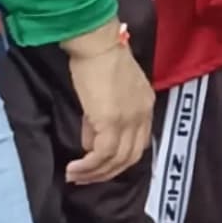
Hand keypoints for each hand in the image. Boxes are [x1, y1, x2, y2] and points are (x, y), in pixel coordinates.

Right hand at [59, 20, 153, 185]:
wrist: (98, 44)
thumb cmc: (99, 61)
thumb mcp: (107, 92)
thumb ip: (101, 119)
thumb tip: (89, 142)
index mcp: (146, 106)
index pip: (138, 142)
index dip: (119, 159)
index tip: (99, 166)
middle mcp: (142, 116)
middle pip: (131, 157)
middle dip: (107, 172)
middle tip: (85, 178)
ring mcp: (129, 120)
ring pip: (117, 159)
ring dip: (95, 173)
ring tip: (75, 176)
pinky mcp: (112, 122)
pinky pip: (102, 154)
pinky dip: (89, 166)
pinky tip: (75, 169)